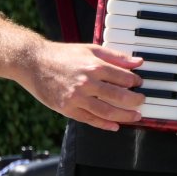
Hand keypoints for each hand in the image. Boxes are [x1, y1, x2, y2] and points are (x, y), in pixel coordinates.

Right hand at [22, 41, 145, 130]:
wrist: (34, 63)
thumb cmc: (64, 55)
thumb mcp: (91, 50)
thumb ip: (115, 57)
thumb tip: (138, 62)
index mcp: (94, 66)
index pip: (123, 77)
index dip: (135, 81)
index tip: (140, 83)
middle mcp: (87, 83)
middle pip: (118, 96)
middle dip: (134, 101)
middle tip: (142, 102)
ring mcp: (77, 98)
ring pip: (106, 111)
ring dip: (124, 116)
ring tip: (135, 116)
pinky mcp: (67, 109)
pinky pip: (90, 120)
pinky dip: (104, 125)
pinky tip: (115, 126)